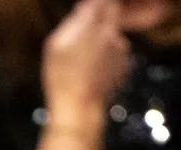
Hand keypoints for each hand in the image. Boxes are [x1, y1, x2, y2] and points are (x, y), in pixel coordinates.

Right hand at [40, 0, 128, 125]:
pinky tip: (92, 68)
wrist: (79, 109)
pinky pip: (116, 51)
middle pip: (111, 14)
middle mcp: (113, 35)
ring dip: (103, 37)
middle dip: (100, 17)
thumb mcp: (56, 45)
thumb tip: (85, 7)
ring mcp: (122, 52)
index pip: (101, 2)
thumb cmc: (62, 78)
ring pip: (113, 33)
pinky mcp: (124, 66)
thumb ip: (74, 21)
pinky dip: (107, 54)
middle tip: (85, 31)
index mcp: (95, 27)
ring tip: (84, 56)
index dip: (93, 5)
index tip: (86, 9)